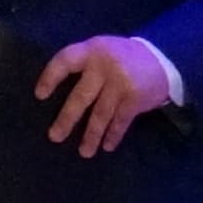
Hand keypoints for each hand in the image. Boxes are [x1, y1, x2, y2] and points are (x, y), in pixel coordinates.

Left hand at [35, 36, 179, 153]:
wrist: (163, 57)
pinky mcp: (135, 98)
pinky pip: (121, 121)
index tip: (40, 96)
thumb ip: (84, 64)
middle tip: (55, 137)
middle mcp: (105, 66)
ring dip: (91, 135)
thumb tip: (58, 95)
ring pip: (101, 114)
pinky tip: (107, 146)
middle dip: (67, 119)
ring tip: (84, 152)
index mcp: (92, 50)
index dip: (50, 77)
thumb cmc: (123, 57)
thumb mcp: (102, 50)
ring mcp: (121, 83)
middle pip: (81, 96)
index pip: (65, 61)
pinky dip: (113, 135)